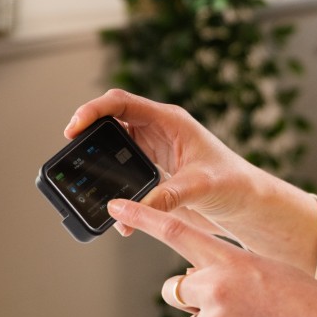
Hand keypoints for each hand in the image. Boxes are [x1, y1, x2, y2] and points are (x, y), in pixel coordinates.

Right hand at [64, 89, 316, 271]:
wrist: (247, 200)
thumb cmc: (233, 183)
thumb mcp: (199, 187)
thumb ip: (167, 196)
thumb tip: (130, 213)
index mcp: (170, 120)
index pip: (123, 103)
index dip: (94, 110)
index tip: (74, 127)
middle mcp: (159, 128)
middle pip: (113, 117)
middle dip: (88, 128)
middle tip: (70, 146)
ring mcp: (155, 146)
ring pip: (114, 141)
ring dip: (97, 153)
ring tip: (80, 169)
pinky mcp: (154, 165)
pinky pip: (122, 164)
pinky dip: (109, 175)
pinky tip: (105, 195)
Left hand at [109, 196, 316, 316]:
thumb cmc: (311, 305)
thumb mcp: (269, 270)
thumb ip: (230, 270)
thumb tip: (201, 284)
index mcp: (229, 258)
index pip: (175, 230)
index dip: (143, 216)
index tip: (118, 206)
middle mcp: (214, 286)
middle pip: (177, 290)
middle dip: (194, 298)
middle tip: (233, 307)